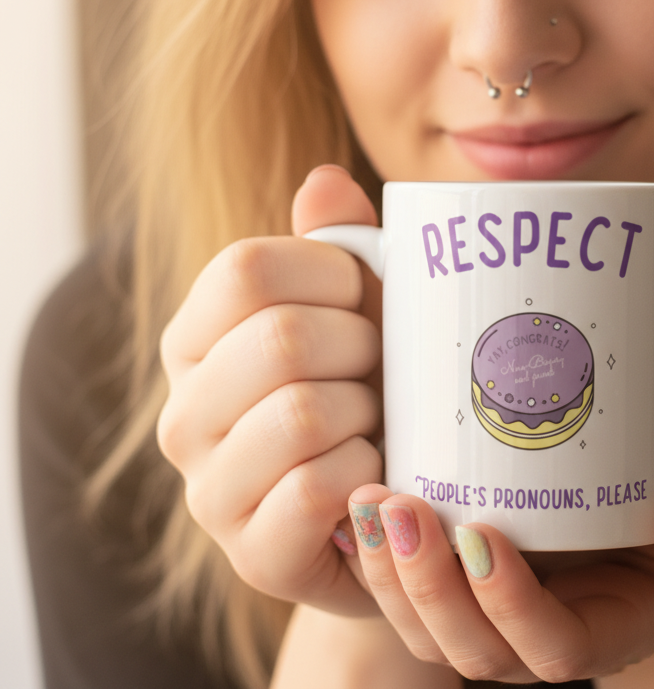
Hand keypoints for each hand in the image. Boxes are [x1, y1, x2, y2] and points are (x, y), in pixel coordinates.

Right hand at [157, 165, 384, 613]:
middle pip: (282, 339)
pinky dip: (368, 471)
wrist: (389, 498)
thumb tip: (325, 179)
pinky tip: (372, 473)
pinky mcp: (252, 554)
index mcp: (196, 336)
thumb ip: (339, 242)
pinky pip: (318, 486)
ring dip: (368, 410)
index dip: (331, 273)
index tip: (363, 298)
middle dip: (360, 346)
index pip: (246, 269)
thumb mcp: (361, 306)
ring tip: (375, 421)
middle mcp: (183, 411)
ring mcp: (209, 489)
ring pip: (302, 412)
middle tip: (379, 367)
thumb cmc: (370, 385)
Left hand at [345, 464, 653, 684]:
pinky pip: (408, 598)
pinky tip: (355, 509)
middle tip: (400, 509)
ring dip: (388, 574)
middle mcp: (539, 637)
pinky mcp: (463, 586)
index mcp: (605, 629)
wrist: (647, 537)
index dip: (510, 604)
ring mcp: (495, 616)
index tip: (482, 535)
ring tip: (367, 504)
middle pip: (470, 650)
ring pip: (426, 631)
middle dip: (426, 587)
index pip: (550, 648)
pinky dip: (375, 561)